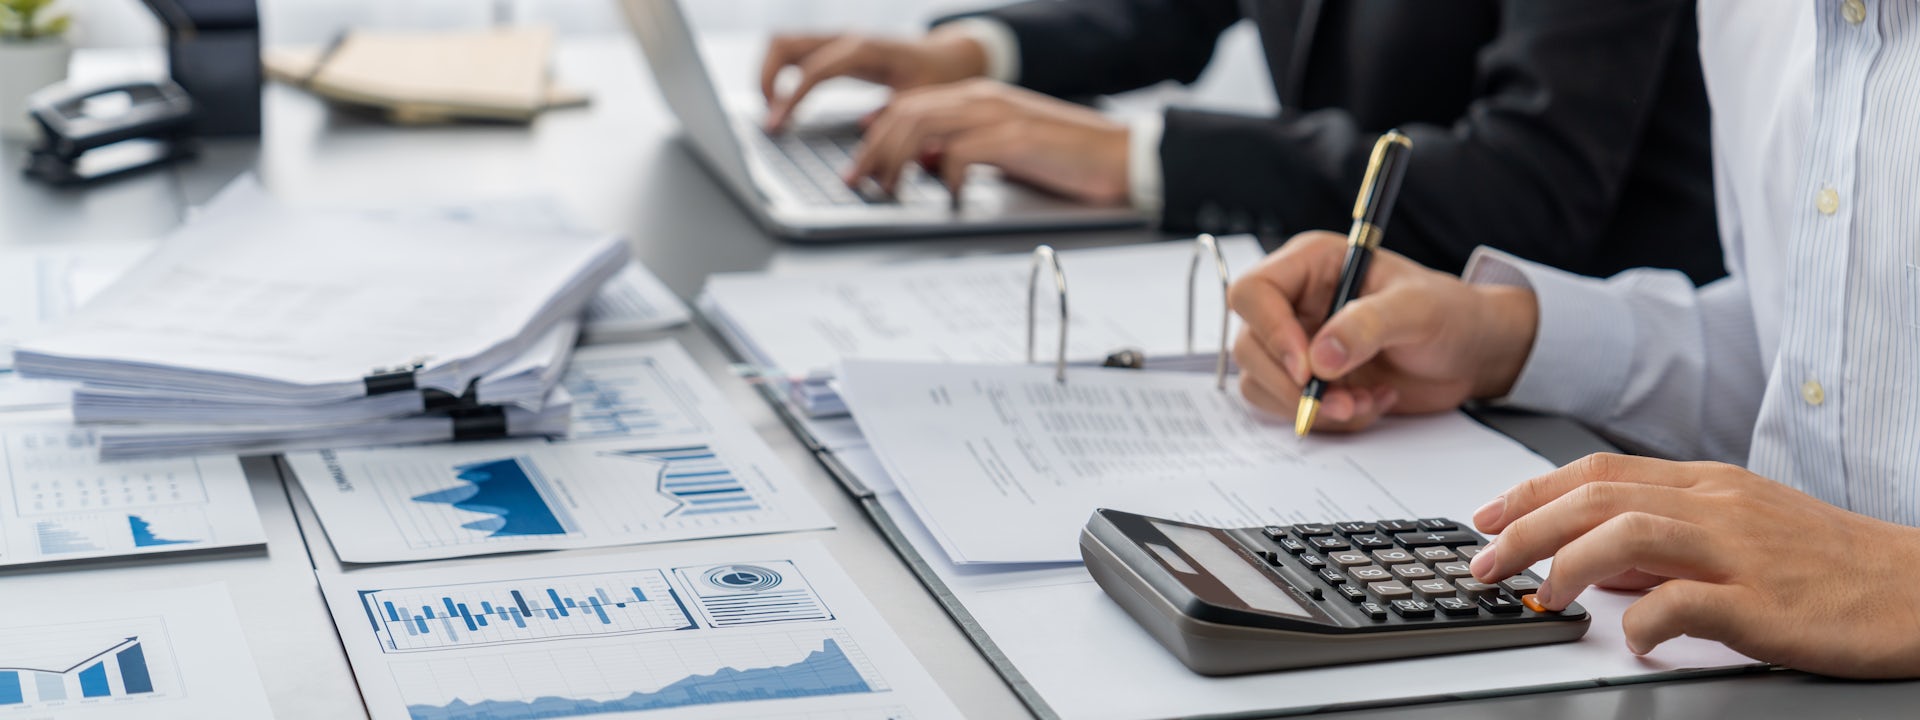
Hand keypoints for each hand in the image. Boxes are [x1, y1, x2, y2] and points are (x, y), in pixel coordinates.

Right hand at [761, 28, 988, 130]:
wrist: (947, 58)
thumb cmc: (935, 81)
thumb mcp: (919, 104)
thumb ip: (892, 121)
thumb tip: (860, 138)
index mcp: (864, 50)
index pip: (813, 70)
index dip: (790, 98)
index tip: (776, 126)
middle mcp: (845, 39)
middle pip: (784, 43)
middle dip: (766, 79)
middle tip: (770, 118)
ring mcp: (837, 40)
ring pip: (782, 43)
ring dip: (768, 74)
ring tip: (773, 111)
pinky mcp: (833, 48)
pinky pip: (794, 53)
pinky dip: (780, 74)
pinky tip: (784, 104)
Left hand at [846, 79, 1130, 205]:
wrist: (1121, 155)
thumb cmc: (1067, 158)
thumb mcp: (1003, 151)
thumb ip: (963, 150)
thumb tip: (923, 165)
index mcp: (978, 98)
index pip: (909, 106)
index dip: (875, 136)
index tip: (858, 167)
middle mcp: (982, 99)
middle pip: (906, 113)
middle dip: (873, 149)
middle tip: (858, 183)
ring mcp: (998, 115)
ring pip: (922, 125)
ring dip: (896, 160)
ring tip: (889, 191)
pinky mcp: (1015, 138)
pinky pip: (961, 152)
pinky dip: (946, 177)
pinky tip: (951, 198)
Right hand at [1227, 232, 1537, 431]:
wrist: (1471, 354)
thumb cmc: (1450, 313)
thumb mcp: (1417, 308)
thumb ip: (1368, 325)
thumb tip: (1319, 359)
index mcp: (1311, 265)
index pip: (1253, 293)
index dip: (1270, 331)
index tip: (1307, 368)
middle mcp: (1294, 303)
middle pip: (1250, 346)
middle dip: (1294, 385)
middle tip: (1343, 401)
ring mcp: (1297, 344)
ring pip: (1261, 383)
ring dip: (1313, 407)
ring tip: (1366, 402)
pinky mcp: (1308, 382)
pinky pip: (1289, 409)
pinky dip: (1328, 419)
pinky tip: (1370, 403)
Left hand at [1471, 453, 1919, 677]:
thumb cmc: (1829, 565)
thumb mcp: (1740, 530)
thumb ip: (1664, 540)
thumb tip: (1588, 559)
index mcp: (1707, 484)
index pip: (1597, 472)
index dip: (1529, 493)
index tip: (1485, 518)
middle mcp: (1717, 506)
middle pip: (1596, 498)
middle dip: (1523, 529)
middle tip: (1483, 564)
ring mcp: (1740, 552)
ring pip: (1627, 534)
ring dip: (1566, 566)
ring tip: (1542, 598)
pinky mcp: (1764, 603)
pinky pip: (1682, 603)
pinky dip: (1641, 620)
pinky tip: (1629, 637)